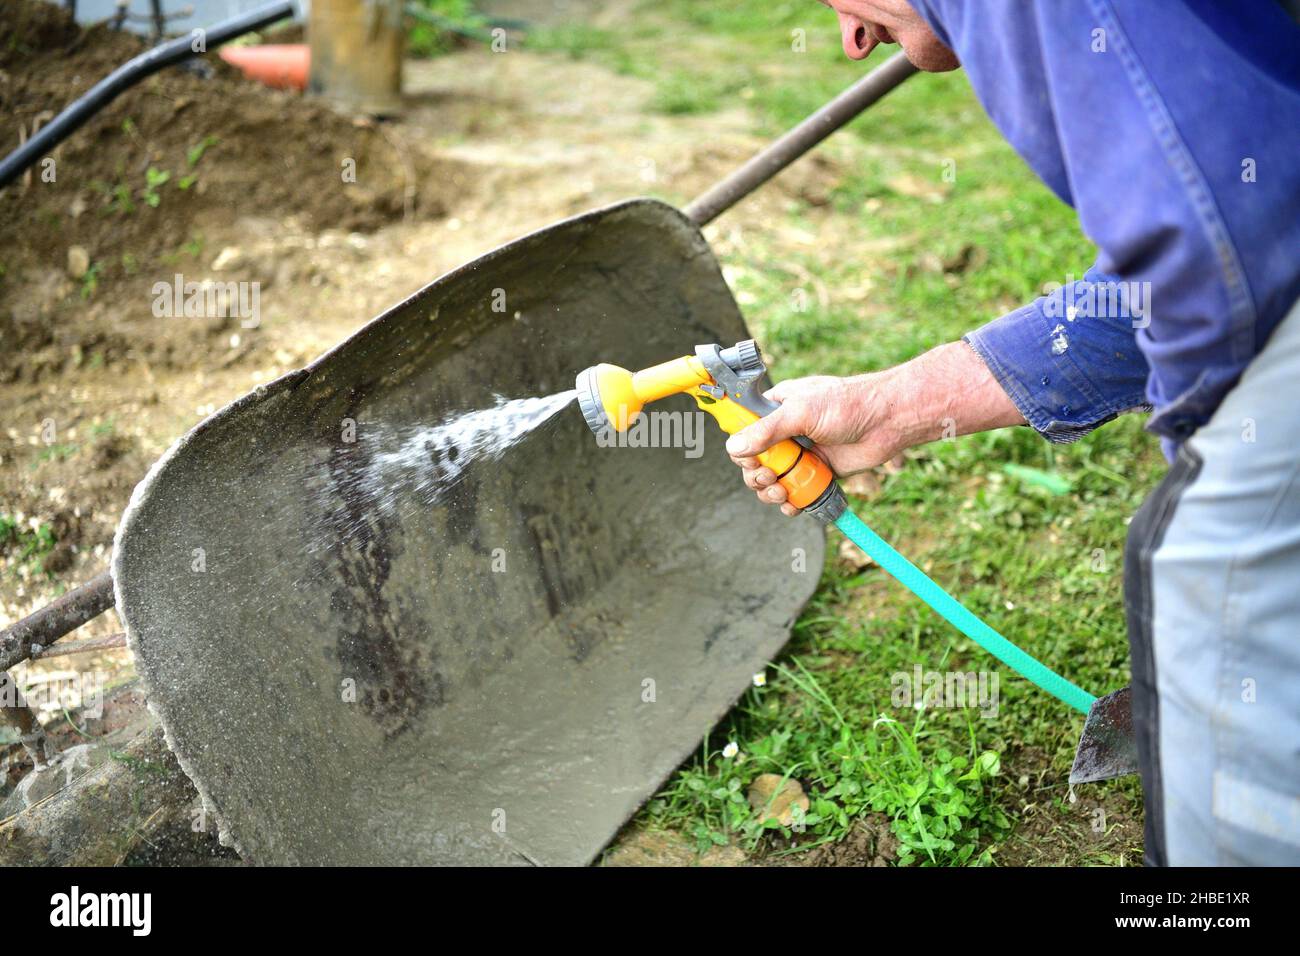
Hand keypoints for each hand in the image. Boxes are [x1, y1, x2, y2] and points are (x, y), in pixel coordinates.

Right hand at [725, 342, 1025, 515]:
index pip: (745, 433)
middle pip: (755, 463)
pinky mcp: (819, 474)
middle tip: (770, 478)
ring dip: (771, 492)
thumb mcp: (802, 411)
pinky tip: (793, 506)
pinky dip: (792, 504)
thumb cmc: (848, 405)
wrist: (888, 421)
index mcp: (777, 410)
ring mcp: (803, 455)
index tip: (751, 460)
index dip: (743, 451)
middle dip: (757, 475)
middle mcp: (787, 434)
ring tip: (781, 492)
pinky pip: (797, 493)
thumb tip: (734, 448)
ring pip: (773, 481)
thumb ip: (767, 431)